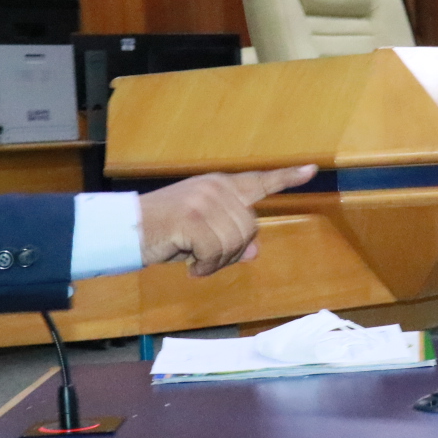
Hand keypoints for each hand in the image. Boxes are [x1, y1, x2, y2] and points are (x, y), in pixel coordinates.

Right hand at [138, 165, 318, 277]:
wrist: (125, 228)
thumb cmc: (163, 232)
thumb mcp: (202, 234)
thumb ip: (230, 237)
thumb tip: (253, 249)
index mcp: (219, 186)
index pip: (259, 181)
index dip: (287, 178)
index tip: (312, 170)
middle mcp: (216, 187)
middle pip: (249, 230)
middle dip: (230, 252)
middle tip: (203, 257)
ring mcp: (205, 200)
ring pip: (235, 244)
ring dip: (216, 261)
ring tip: (194, 259)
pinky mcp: (194, 217)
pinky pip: (217, 253)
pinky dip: (205, 267)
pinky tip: (190, 266)